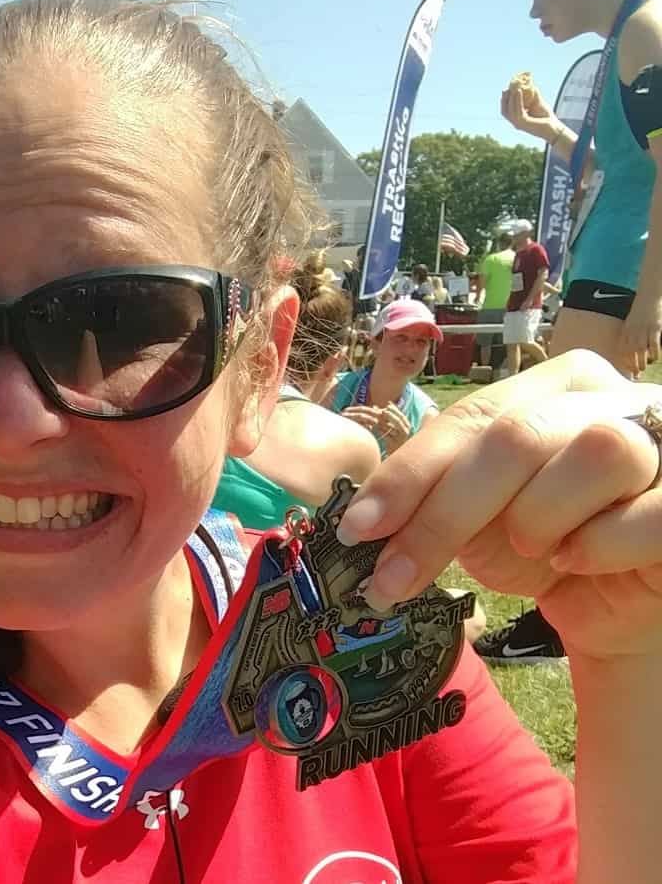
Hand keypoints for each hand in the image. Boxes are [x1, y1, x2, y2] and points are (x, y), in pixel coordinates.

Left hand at [336, 351, 661, 661]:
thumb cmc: (551, 545)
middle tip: (394, 577)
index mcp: (554, 386)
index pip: (468, 417)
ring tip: (535, 551)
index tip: (357, 529)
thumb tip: (363, 520)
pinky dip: (601, 545)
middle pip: (517, 436)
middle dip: (445, 515)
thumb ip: (434, 498)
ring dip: (540, 518)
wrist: (620, 605)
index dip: (408, 474)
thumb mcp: (480, 517)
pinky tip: (580, 561)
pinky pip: (650, 513)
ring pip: (596, 451)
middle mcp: (612, 399)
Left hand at [377, 403, 412, 451]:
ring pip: (391, 428)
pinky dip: (380, 430)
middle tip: (383, 410)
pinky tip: (375, 427)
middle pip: (398, 421)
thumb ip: (385, 417)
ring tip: (376, 418)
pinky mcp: (393, 445)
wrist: (394, 456)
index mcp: (407, 427)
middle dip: (390, 415)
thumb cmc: (391, 439)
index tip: (388, 404)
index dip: (395, 409)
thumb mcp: (390, 428)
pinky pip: (386, 436)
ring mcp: (400, 439)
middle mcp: (406, 433)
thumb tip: (374, 406)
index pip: (402, 416)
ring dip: (383, 422)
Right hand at [501, 84, 558, 140]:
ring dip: (511, 98)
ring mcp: (519, 124)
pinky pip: (518, 111)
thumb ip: (533, 95)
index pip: (506, 110)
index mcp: (517, 120)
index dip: (505, 100)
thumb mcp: (538, 103)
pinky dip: (518, 100)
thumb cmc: (547, 117)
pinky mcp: (524, 124)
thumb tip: (529, 84)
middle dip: (504, 99)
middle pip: (505, 111)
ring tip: (515, 88)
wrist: (554, 128)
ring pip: (510, 110)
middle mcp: (515, 123)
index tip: (507, 89)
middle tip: (506, 89)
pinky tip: (520, 91)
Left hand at [618, 294, 661, 375]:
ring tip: (642, 368)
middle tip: (635, 373)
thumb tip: (630, 347)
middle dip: (632, 364)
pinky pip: (654, 343)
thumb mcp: (630, 322)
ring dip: (641, 360)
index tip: (625, 369)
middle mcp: (633, 331)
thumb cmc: (640, 311)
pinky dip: (654, 352)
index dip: (623, 361)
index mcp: (625, 331)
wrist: (649, 295)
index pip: (622, 350)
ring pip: (641, 350)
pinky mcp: (655, 327)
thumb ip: (629, 334)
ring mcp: (644, 330)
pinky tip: (655, 357)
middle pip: (630, 352)